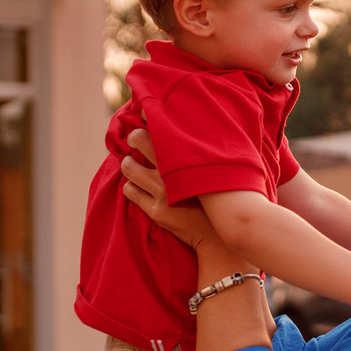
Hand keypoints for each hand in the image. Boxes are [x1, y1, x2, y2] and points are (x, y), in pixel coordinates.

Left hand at [121, 129, 219, 251]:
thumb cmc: (221, 198)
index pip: (162, 128)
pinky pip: (130, 191)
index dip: (150, 118)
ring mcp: (162, 192)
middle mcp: (173, 172)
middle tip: (136, 140)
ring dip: (129, 165)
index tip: (146, 115)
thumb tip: (195, 132)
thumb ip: (205, 153)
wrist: (219, 235)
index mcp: (189, 158)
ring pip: (129, 167)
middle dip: (134, 138)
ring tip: (136, 166)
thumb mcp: (217, 172)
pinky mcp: (155, 210)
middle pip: (138, 140)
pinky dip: (132, 186)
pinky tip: (139, 187)